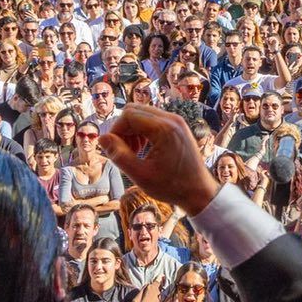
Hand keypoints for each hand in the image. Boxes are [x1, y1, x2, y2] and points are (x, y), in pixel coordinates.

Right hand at [98, 105, 218, 214]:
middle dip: (123, 129)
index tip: (114, 150)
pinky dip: (143, 131)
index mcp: (163, 128)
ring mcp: (177, 121)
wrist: (200, 192)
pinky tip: (144, 150)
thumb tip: (101, 138)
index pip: (128, 115)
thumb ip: (119, 155)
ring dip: (132, 130)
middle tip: (124, 152)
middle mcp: (172, 119)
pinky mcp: (178, 126)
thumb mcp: (140, 175)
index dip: (115, 130)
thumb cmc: (172, 186)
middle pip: (134, 110)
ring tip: (134, 153)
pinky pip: (153, 120)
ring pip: (143, 114)